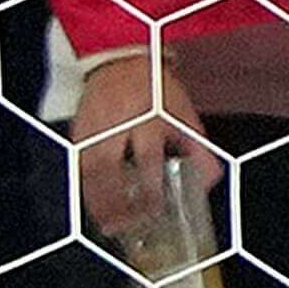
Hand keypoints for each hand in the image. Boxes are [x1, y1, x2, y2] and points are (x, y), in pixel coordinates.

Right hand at [71, 52, 220, 239]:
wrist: (120, 61)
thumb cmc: (158, 92)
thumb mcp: (185, 115)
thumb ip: (198, 149)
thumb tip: (209, 183)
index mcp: (148, 118)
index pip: (147, 159)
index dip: (150, 188)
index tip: (154, 212)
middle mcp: (117, 122)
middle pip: (110, 167)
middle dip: (117, 200)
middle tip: (125, 227)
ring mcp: (94, 125)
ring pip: (89, 167)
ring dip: (98, 199)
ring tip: (108, 225)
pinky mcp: (79, 128)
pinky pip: (79, 162)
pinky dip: (86, 186)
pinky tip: (94, 205)